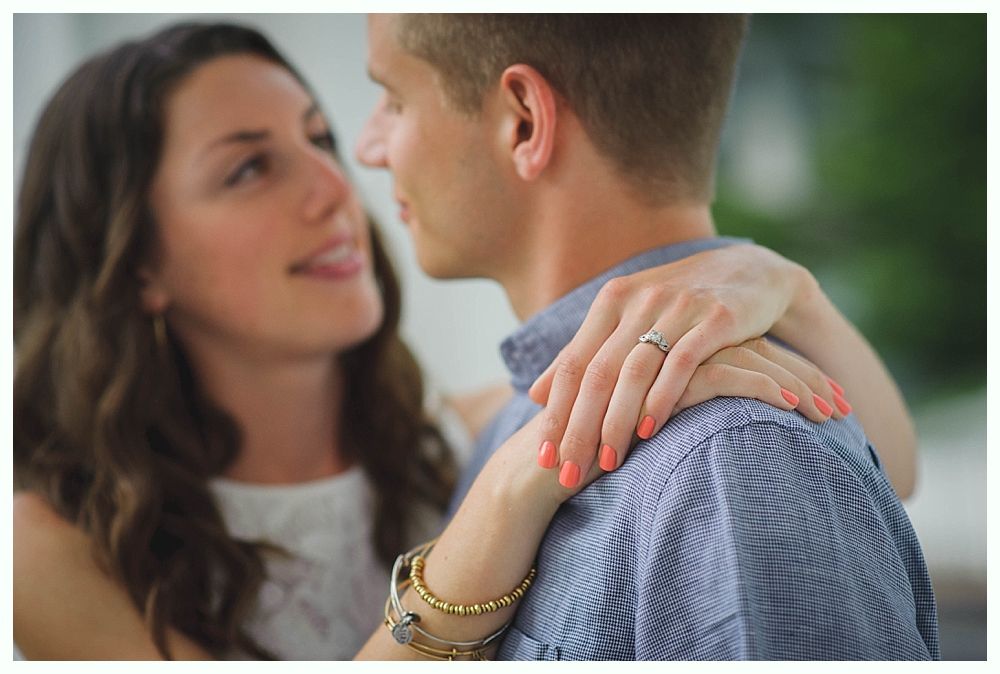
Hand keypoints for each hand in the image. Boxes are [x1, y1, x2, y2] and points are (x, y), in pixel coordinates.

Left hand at [527, 244, 850, 484]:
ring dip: (616, 422)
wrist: (750, 271)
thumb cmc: (680, 305)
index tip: (544, 454)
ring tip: (604, 464)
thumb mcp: (627, 320)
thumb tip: (536, 394)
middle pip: (597, 373)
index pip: (572, 363)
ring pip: (634, 371)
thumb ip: (584, 354)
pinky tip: (649, 432)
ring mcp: (678, 308)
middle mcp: (639, 301)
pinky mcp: (718, 319)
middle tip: (567, 472)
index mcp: (612, 301)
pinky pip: (683, 364)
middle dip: (579, 427)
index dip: (556, 411)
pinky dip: (663, 398)